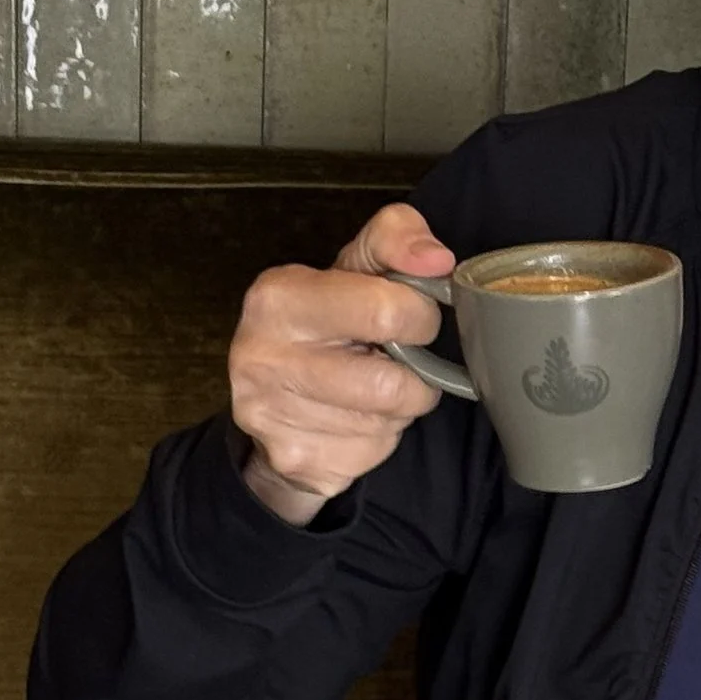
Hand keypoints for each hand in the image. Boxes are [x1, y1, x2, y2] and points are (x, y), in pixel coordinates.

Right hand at [229, 202, 457, 523]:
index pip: (386, 311)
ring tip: (375, 388)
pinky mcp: (294, 459)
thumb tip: (436, 259)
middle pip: (389, 382)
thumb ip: (396, 240)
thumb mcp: (354, 266)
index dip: (419, 318)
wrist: (272, 399)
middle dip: (414, 374)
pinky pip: (371, 453)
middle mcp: (263, 356)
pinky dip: (378, 439)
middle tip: (399, 362)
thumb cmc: (325, 323)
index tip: (412, 319)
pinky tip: (355, 419)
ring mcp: (272, 415)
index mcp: (279, 296)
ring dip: (399, 407)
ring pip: (386, 421)